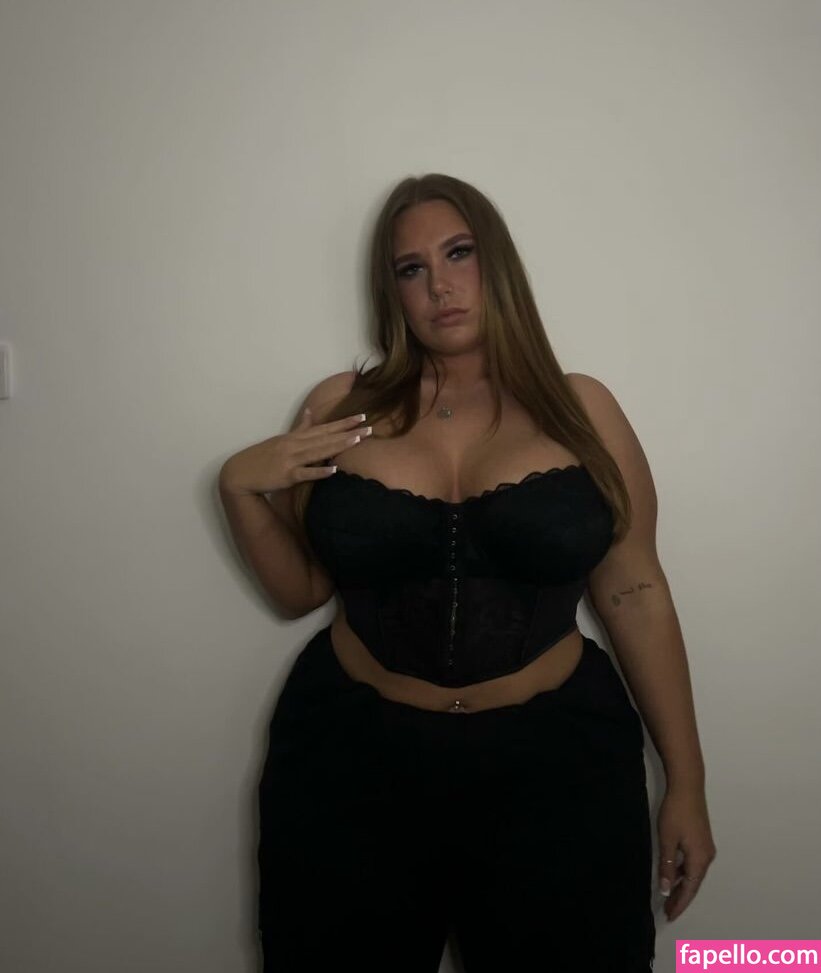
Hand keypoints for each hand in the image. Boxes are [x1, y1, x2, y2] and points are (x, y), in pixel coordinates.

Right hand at [219, 408, 368, 495]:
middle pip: (326, 437)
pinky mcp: (286, 475)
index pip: (324, 428)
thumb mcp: (281, 439)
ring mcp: (291, 459)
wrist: (240, 472)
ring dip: (339, 445)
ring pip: (319, 451)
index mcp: (296, 437)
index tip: (361, 416)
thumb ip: (300, 428)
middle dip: (348, 431)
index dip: (343, 422)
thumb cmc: (262, 457)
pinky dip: (319, 471)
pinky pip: (305, 473)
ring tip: (358, 440)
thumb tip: (312, 412)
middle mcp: (295, 445)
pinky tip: (333, 470)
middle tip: (369, 427)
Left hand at [656, 786, 716, 921]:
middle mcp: (707, 856)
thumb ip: (667, 866)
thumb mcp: (667, 840)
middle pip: (694, 883)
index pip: (689, 889)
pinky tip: (674, 873)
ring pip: (694, 873)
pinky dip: (684, 872)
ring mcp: (706, 847)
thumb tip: (666, 889)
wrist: (688, 786)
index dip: (679, 903)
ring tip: (669, 895)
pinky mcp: (702, 839)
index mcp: (700, 859)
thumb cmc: (676, 812)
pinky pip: (693, 863)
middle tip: (668, 910)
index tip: (670, 915)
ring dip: (682, 885)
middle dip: (681, 897)